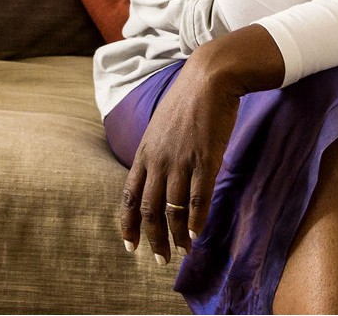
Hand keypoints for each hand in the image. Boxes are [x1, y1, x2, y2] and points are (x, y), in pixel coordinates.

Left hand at [121, 54, 242, 263]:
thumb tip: (157, 176)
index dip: (128, 224)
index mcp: (144, 153)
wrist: (210, 77)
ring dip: (176, 235)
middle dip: (152, 238)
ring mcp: (180, 161)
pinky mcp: (204, 159)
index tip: (130, 246)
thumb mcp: (160, 127)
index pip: (129, 196)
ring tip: (182, 251)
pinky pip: (197, 197)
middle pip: (148, 209)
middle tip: (159, 259)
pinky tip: (197, 234)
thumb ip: (156, 152)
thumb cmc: (187, 100)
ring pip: (172, 209)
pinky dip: (196, 220)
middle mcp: (158, 160)